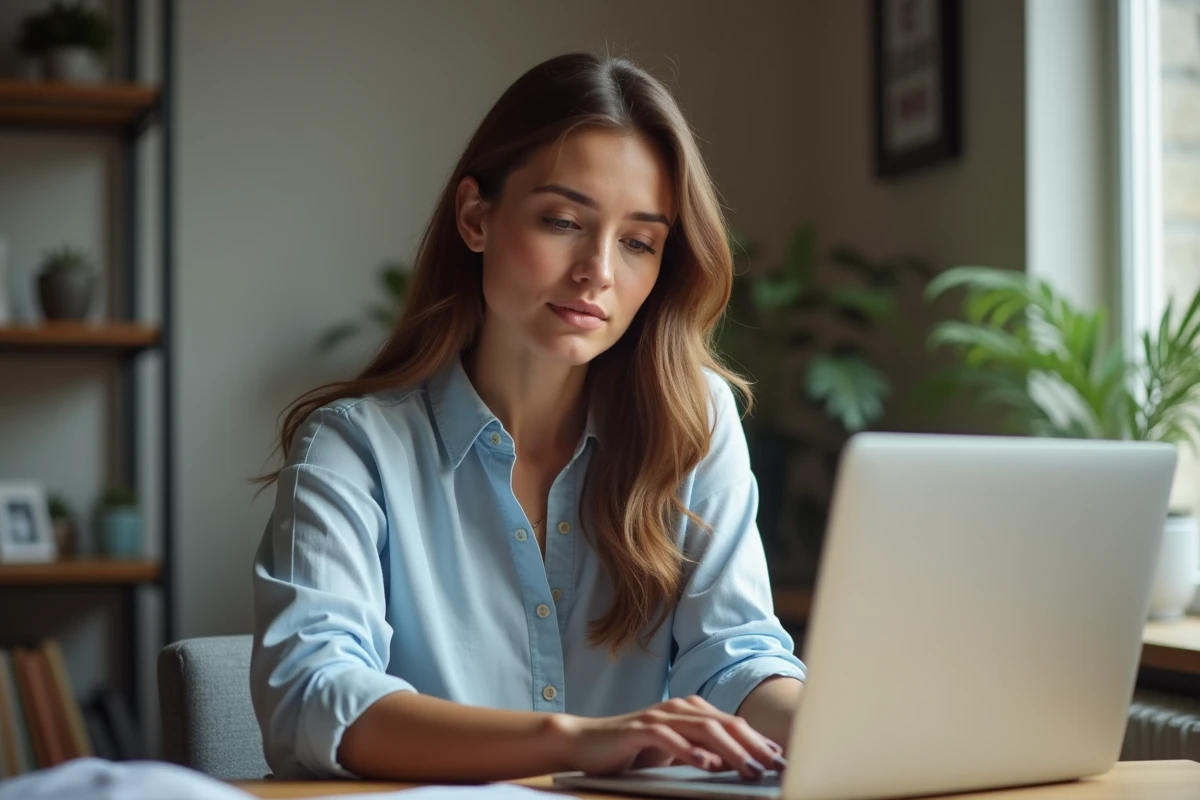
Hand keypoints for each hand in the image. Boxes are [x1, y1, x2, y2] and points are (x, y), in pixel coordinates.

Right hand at [549, 695, 786, 778]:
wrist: (585, 743)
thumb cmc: (633, 751)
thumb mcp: (675, 752)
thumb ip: (704, 753)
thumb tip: (741, 765)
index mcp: (691, 711)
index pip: (733, 724)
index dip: (759, 741)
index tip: (782, 760)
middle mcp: (678, 708)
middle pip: (724, 723)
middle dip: (753, 745)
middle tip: (775, 766)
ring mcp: (658, 716)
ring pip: (702, 729)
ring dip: (730, 750)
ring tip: (750, 768)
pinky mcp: (637, 730)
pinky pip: (668, 738)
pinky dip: (690, 751)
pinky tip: (707, 765)